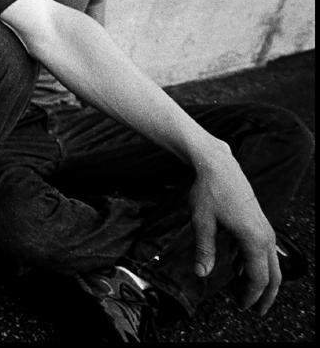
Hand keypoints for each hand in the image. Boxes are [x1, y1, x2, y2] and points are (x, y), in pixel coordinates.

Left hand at [189, 151, 280, 313]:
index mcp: (254, 240)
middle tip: (254, 309)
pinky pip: (262, 250)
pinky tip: (239, 267)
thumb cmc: (210, 191)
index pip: (259, 279)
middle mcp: (265, 236)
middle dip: (265, 295)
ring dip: (260, 279)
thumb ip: (204, 250)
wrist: (218, 166)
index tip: (242, 307)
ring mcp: (264, 229)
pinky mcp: (258, 223)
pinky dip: (255, 263)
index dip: (251, 296)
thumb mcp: (202, 222)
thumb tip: (201, 273)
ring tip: (245, 292)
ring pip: (270, 263)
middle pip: (273, 275)